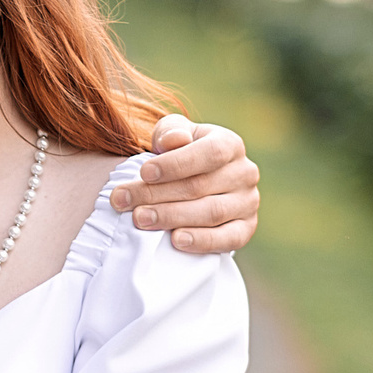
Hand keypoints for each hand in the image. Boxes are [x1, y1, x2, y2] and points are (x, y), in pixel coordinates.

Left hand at [112, 116, 260, 253]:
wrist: (194, 181)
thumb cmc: (179, 154)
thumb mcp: (172, 134)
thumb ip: (170, 132)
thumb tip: (173, 141)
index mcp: (230, 144)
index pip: (209, 153)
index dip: (176, 163)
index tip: (144, 172)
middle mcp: (244, 172)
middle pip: (201, 186)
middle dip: (157, 194)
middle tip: (124, 201)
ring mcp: (247, 203)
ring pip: (211, 212)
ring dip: (172, 217)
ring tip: (140, 219)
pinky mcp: (245, 229)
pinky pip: (228, 239)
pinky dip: (202, 241)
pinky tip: (176, 240)